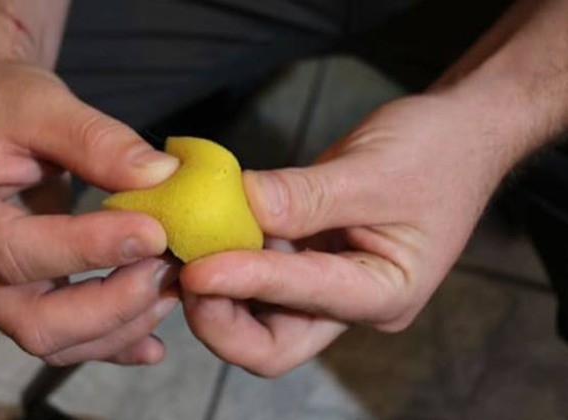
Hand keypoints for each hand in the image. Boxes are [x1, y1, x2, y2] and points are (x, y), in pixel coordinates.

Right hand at [0, 63, 180, 364]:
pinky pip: (67, 339)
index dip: (85, 251)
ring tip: (173, 285)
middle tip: (168, 266)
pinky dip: (113, 342)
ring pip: (54, 340)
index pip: (12, 252)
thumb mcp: (43, 103)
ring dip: (122, 324)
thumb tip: (162, 177)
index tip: (154, 232)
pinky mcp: (22, 297)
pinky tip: (154, 340)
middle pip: (32, 321)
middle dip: (110, 305)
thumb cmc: (3, 104)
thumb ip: (96, 139)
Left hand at [180, 94, 515, 375]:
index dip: (248, 283)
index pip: (305, 301)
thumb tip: (236, 205)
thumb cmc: (436, 150)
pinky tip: (201, 230)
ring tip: (180, 253)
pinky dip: (227, 254)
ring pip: (257, 314)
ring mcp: (324, 282)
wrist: (458, 133)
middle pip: (273, 343)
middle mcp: (349, 301)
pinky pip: (257, 268)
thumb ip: (306, 195)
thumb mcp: (375, 170)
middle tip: (184, 275)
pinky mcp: (306, 255)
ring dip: (216, 290)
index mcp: (384, 292)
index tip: (197, 268)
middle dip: (222, 319)